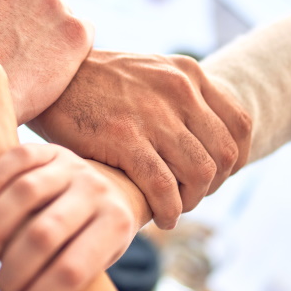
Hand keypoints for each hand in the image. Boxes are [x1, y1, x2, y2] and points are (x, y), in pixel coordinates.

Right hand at [0, 144, 135, 290]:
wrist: (112, 190)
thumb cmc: (92, 240)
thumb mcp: (85, 267)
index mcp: (116, 224)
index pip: (74, 270)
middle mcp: (98, 191)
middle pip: (45, 233)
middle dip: (14, 270)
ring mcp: (74, 165)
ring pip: (25, 193)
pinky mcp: (51, 149)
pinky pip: (15, 160)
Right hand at [28, 50, 251, 228]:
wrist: (51, 75)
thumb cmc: (98, 83)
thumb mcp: (149, 74)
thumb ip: (179, 98)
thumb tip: (203, 139)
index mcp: (188, 74)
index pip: (240, 124)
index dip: (236, 159)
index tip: (217, 176)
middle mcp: (179, 91)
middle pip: (224, 154)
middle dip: (213, 185)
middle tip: (190, 195)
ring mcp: (153, 114)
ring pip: (200, 173)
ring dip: (191, 201)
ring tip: (174, 208)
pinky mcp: (124, 137)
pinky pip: (163, 186)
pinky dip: (169, 210)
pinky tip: (160, 217)